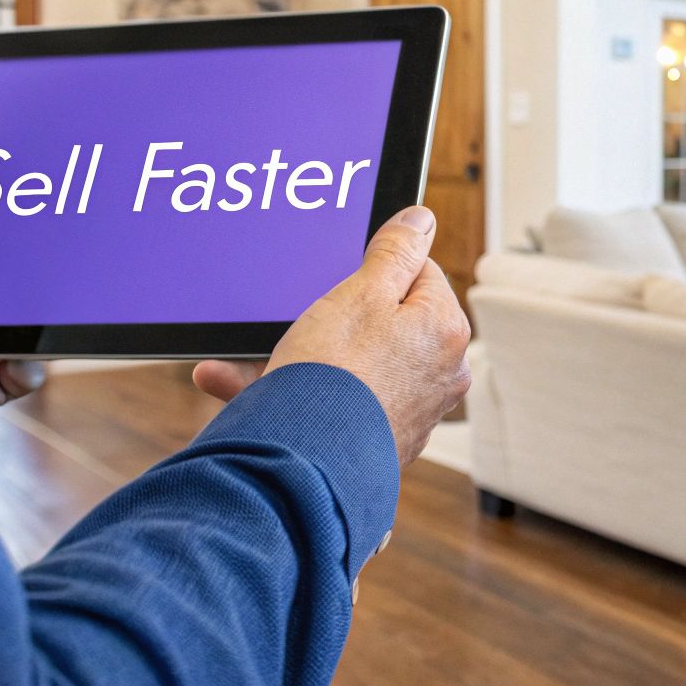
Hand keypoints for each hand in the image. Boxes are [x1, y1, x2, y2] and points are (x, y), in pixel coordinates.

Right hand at [193, 207, 470, 464]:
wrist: (305, 465)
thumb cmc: (336, 374)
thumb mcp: (362, 292)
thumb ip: (396, 251)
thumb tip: (421, 219)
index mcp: (446, 330)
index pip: (420, 275)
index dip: (375, 271)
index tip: (342, 279)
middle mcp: (440, 373)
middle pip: (386, 320)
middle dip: (334, 314)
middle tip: (300, 315)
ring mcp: (410, 411)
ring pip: (351, 364)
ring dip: (300, 355)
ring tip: (250, 354)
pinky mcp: (376, 439)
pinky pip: (334, 401)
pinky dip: (293, 391)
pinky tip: (239, 385)